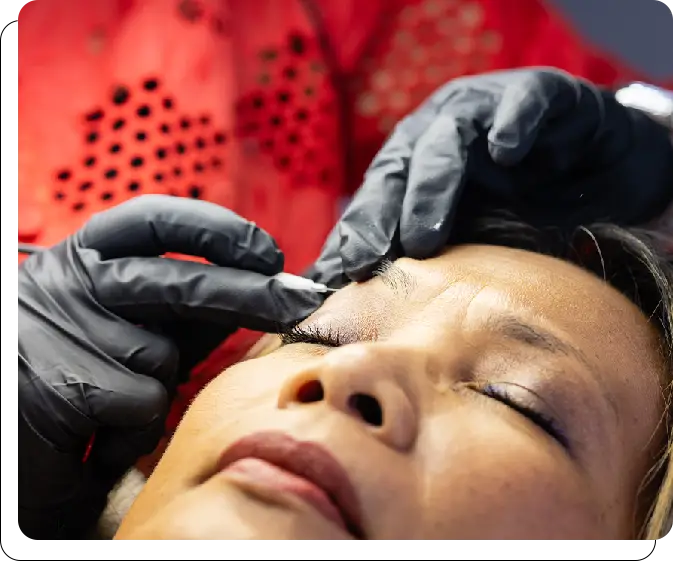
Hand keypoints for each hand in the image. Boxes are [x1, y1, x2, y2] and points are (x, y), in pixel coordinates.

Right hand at [16, 195, 322, 542]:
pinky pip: (141, 403)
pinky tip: (99, 438)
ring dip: (159, 389)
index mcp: (86, 257)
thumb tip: (262, 288)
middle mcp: (67, 282)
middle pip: (179, 282)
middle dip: (251, 295)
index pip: (156, 220)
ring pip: (161, 356)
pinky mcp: (58, 386)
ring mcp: (58, 330)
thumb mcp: (133, 328)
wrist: (14, 445)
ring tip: (116, 409)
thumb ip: (185, 307)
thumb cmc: (82, 377)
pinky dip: (134, 430)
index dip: (219, 230)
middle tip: (301, 302)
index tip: (268, 253)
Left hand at [309, 68, 672, 284]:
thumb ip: (429, 258)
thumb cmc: (523, 204)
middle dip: (379, 215)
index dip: (356, 236)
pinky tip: (506, 152)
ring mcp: (486, 107)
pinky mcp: (540, 93)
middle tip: (367, 261)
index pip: (377, 198)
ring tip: (425, 236)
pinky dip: (512, 122)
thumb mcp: (470, 237)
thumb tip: (370, 304)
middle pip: (399, 167)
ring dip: (433, 186)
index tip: (337, 280)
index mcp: (415, 161)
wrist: (596, 164)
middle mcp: (439, 130)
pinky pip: (523, 101)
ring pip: (448, 137)